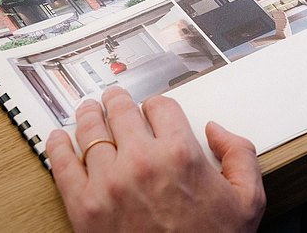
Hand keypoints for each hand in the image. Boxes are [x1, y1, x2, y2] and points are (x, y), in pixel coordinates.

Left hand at [46, 87, 265, 231]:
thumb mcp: (248, 199)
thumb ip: (240, 154)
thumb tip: (216, 130)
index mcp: (181, 154)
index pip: (161, 107)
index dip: (157, 104)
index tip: (153, 108)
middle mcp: (142, 162)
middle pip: (122, 112)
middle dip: (118, 101)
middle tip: (113, 98)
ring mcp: (109, 183)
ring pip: (91, 132)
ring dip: (89, 116)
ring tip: (88, 111)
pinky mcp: (84, 206)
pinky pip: (63, 164)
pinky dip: (58, 146)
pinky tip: (59, 138)